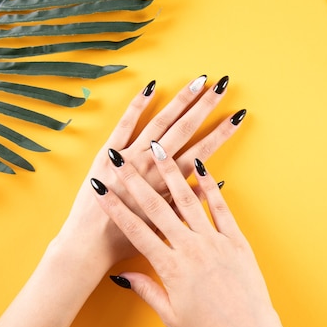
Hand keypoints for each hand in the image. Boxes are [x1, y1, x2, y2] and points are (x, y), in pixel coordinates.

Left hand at [54, 75, 246, 268]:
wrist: (89, 245)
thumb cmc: (126, 241)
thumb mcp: (164, 227)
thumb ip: (187, 204)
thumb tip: (210, 184)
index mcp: (168, 186)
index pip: (203, 152)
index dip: (222, 133)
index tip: (237, 116)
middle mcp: (152, 167)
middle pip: (185, 129)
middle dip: (206, 106)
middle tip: (221, 85)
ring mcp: (129, 158)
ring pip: (160, 122)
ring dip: (180, 100)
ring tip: (197, 81)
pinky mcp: (107, 155)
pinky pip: (125, 124)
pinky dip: (138, 106)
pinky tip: (151, 87)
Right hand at [91, 141, 284, 326]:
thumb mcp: (171, 315)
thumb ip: (146, 290)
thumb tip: (122, 276)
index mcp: (170, 268)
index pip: (135, 230)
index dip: (116, 208)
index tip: (102, 190)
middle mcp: (190, 249)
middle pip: (157, 208)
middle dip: (136, 181)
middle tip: (122, 159)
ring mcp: (215, 242)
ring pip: (188, 200)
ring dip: (170, 173)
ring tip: (158, 149)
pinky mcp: (236, 241)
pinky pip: (221, 208)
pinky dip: (211, 186)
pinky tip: (201, 167)